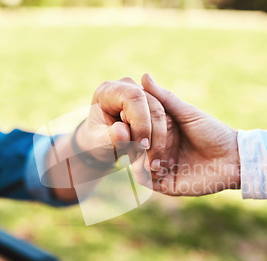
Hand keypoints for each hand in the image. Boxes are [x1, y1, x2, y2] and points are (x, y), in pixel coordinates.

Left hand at [49, 77, 173, 201]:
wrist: (101, 142)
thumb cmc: (96, 140)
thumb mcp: (97, 142)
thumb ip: (108, 137)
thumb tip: (124, 133)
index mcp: (110, 91)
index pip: (134, 98)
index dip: (142, 122)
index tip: (142, 146)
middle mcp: (130, 87)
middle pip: (154, 106)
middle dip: (154, 136)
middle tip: (149, 163)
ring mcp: (145, 95)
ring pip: (166, 116)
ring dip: (161, 143)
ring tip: (152, 165)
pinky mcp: (156, 106)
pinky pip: (170, 123)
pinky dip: (166, 143)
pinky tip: (159, 160)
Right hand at [141, 74, 240, 195]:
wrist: (232, 158)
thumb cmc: (212, 132)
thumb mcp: (186, 113)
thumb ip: (163, 98)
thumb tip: (144, 76)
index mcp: (161, 133)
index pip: (136, 128)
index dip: (129, 122)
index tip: (127, 116)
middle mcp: (158, 150)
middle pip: (134, 147)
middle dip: (133, 141)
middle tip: (135, 136)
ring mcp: (161, 168)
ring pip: (136, 164)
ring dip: (139, 156)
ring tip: (146, 151)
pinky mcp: (165, 185)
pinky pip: (146, 181)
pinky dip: (144, 172)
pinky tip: (153, 164)